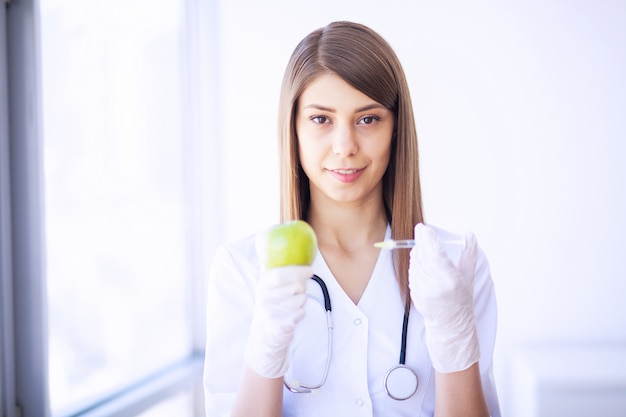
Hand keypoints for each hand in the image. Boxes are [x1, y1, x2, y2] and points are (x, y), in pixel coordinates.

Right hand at [244, 265, 311, 377]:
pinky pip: (301, 313)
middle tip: (299, 288)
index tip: (309, 270)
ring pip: (301, 299)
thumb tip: (293, 249)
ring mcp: (272, 313)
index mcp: (263, 284)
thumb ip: (278, 268)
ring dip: (301, 301)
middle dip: (302, 286)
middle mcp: (265, 298)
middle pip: (294, 286)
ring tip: (292, 303)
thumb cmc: (271, 304)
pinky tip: (292, 314)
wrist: (265, 333)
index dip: (298, 271)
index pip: (280, 274)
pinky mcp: (281, 326)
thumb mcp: (269, 285)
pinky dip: (300, 313)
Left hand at [408, 223, 479, 372]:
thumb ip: (469, 253)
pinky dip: (415, 265)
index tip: (424, 228)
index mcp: (450, 279)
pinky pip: (412, 273)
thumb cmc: (462, 298)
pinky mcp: (415, 294)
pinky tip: (422, 264)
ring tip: (425, 249)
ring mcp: (423, 291)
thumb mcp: (468, 276)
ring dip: (418, 252)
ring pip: (415, 263)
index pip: (435, 253)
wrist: (451, 324)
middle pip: (422, 255)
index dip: (428, 238)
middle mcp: (435, 285)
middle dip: (421, 241)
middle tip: (421, 231)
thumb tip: (469, 234)